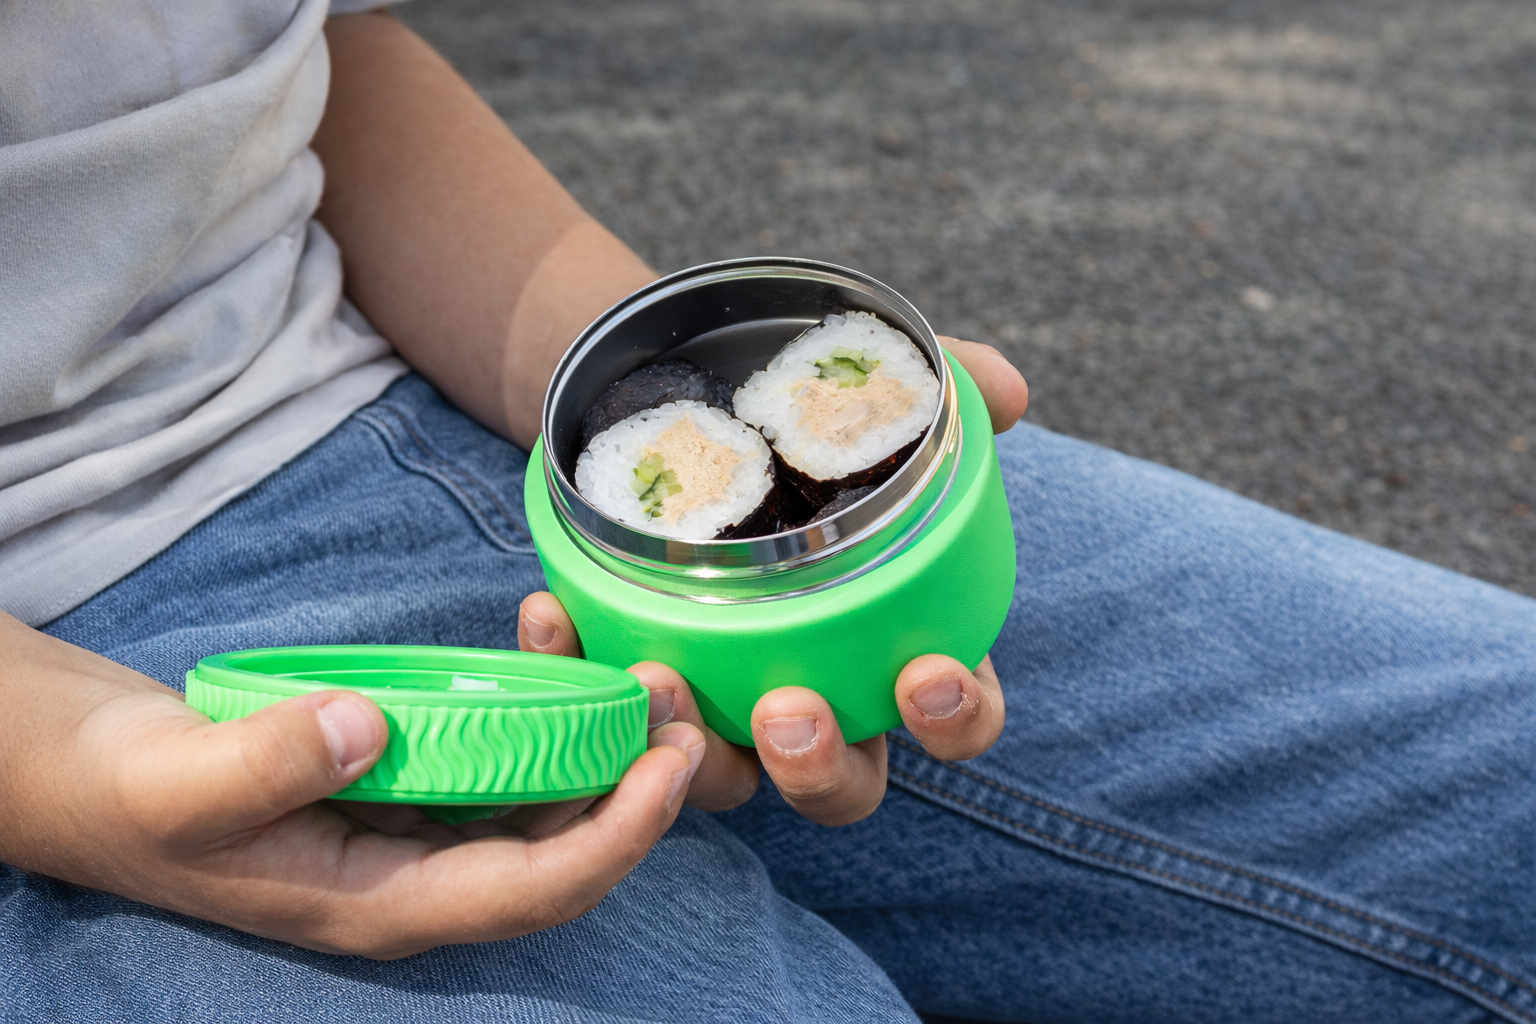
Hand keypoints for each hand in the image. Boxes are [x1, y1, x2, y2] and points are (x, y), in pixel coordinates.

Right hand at [0, 613, 704, 957]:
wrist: (106, 777)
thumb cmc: (140, 795)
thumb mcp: (182, 785)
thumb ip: (267, 764)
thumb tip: (368, 730)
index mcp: (384, 904)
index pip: (531, 892)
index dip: (613, 840)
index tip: (669, 768)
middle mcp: (423, 877)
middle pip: (563, 848)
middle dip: (634, 786)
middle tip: (681, 699)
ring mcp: (423, 830)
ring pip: (544, 798)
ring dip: (601, 740)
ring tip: (641, 662)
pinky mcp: (417, 782)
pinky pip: (504, 752)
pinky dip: (540, 705)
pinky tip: (549, 638)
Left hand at [520, 339, 1025, 825]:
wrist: (662, 393)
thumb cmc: (782, 411)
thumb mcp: (851, 387)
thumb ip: (935, 388)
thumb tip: (1002, 391)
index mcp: (893, 642)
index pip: (954, 714)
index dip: (956, 716)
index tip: (927, 673)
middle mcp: (815, 693)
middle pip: (841, 783)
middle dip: (820, 766)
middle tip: (787, 711)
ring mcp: (722, 700)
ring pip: (722, 778)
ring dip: (693, 753)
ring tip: (659, 676)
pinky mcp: (635, 680)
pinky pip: (606, 710)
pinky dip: (575, 669)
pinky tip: (551, 613)